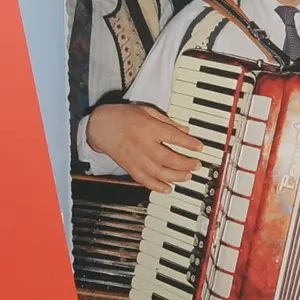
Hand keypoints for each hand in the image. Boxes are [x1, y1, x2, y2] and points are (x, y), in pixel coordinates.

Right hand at [85, 102, 202, 191]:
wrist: (100, 126)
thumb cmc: (123, 116)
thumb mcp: (146, 111)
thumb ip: (166, 121)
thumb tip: (185, 131)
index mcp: (147, 126)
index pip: (172, 136)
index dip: (188, 143)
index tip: (199, 147)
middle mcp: (141, 143)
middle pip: (167, 157)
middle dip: (185, 163)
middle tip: (196, 165)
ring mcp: (134, 157)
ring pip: (158, 172)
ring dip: (175, 176)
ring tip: (187, 176)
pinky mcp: (128, 167)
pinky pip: (144, 180)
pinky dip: (157, 186)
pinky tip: (168, 188)